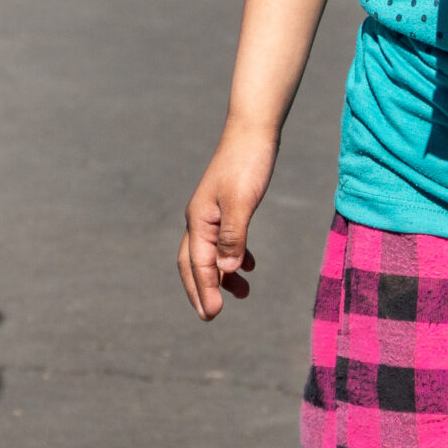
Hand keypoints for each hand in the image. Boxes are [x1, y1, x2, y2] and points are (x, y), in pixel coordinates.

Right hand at [178, 126, 274, 319]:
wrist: (253, 131)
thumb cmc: (247, 164)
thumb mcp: (242, 202)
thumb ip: (234, 237)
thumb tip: (226, 272)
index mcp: (199, 220)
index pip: (199, 264)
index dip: (205, 291)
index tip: (213, 316)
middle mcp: (200, 219)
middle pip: (194, 263)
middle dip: (202, 290)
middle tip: (212, 316)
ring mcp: (213, 213)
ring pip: (210, 254)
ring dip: (222, 277)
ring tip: (244, 294)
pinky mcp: (228, 207)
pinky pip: (225, 240)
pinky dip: (234, 257)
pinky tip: (249, 267)